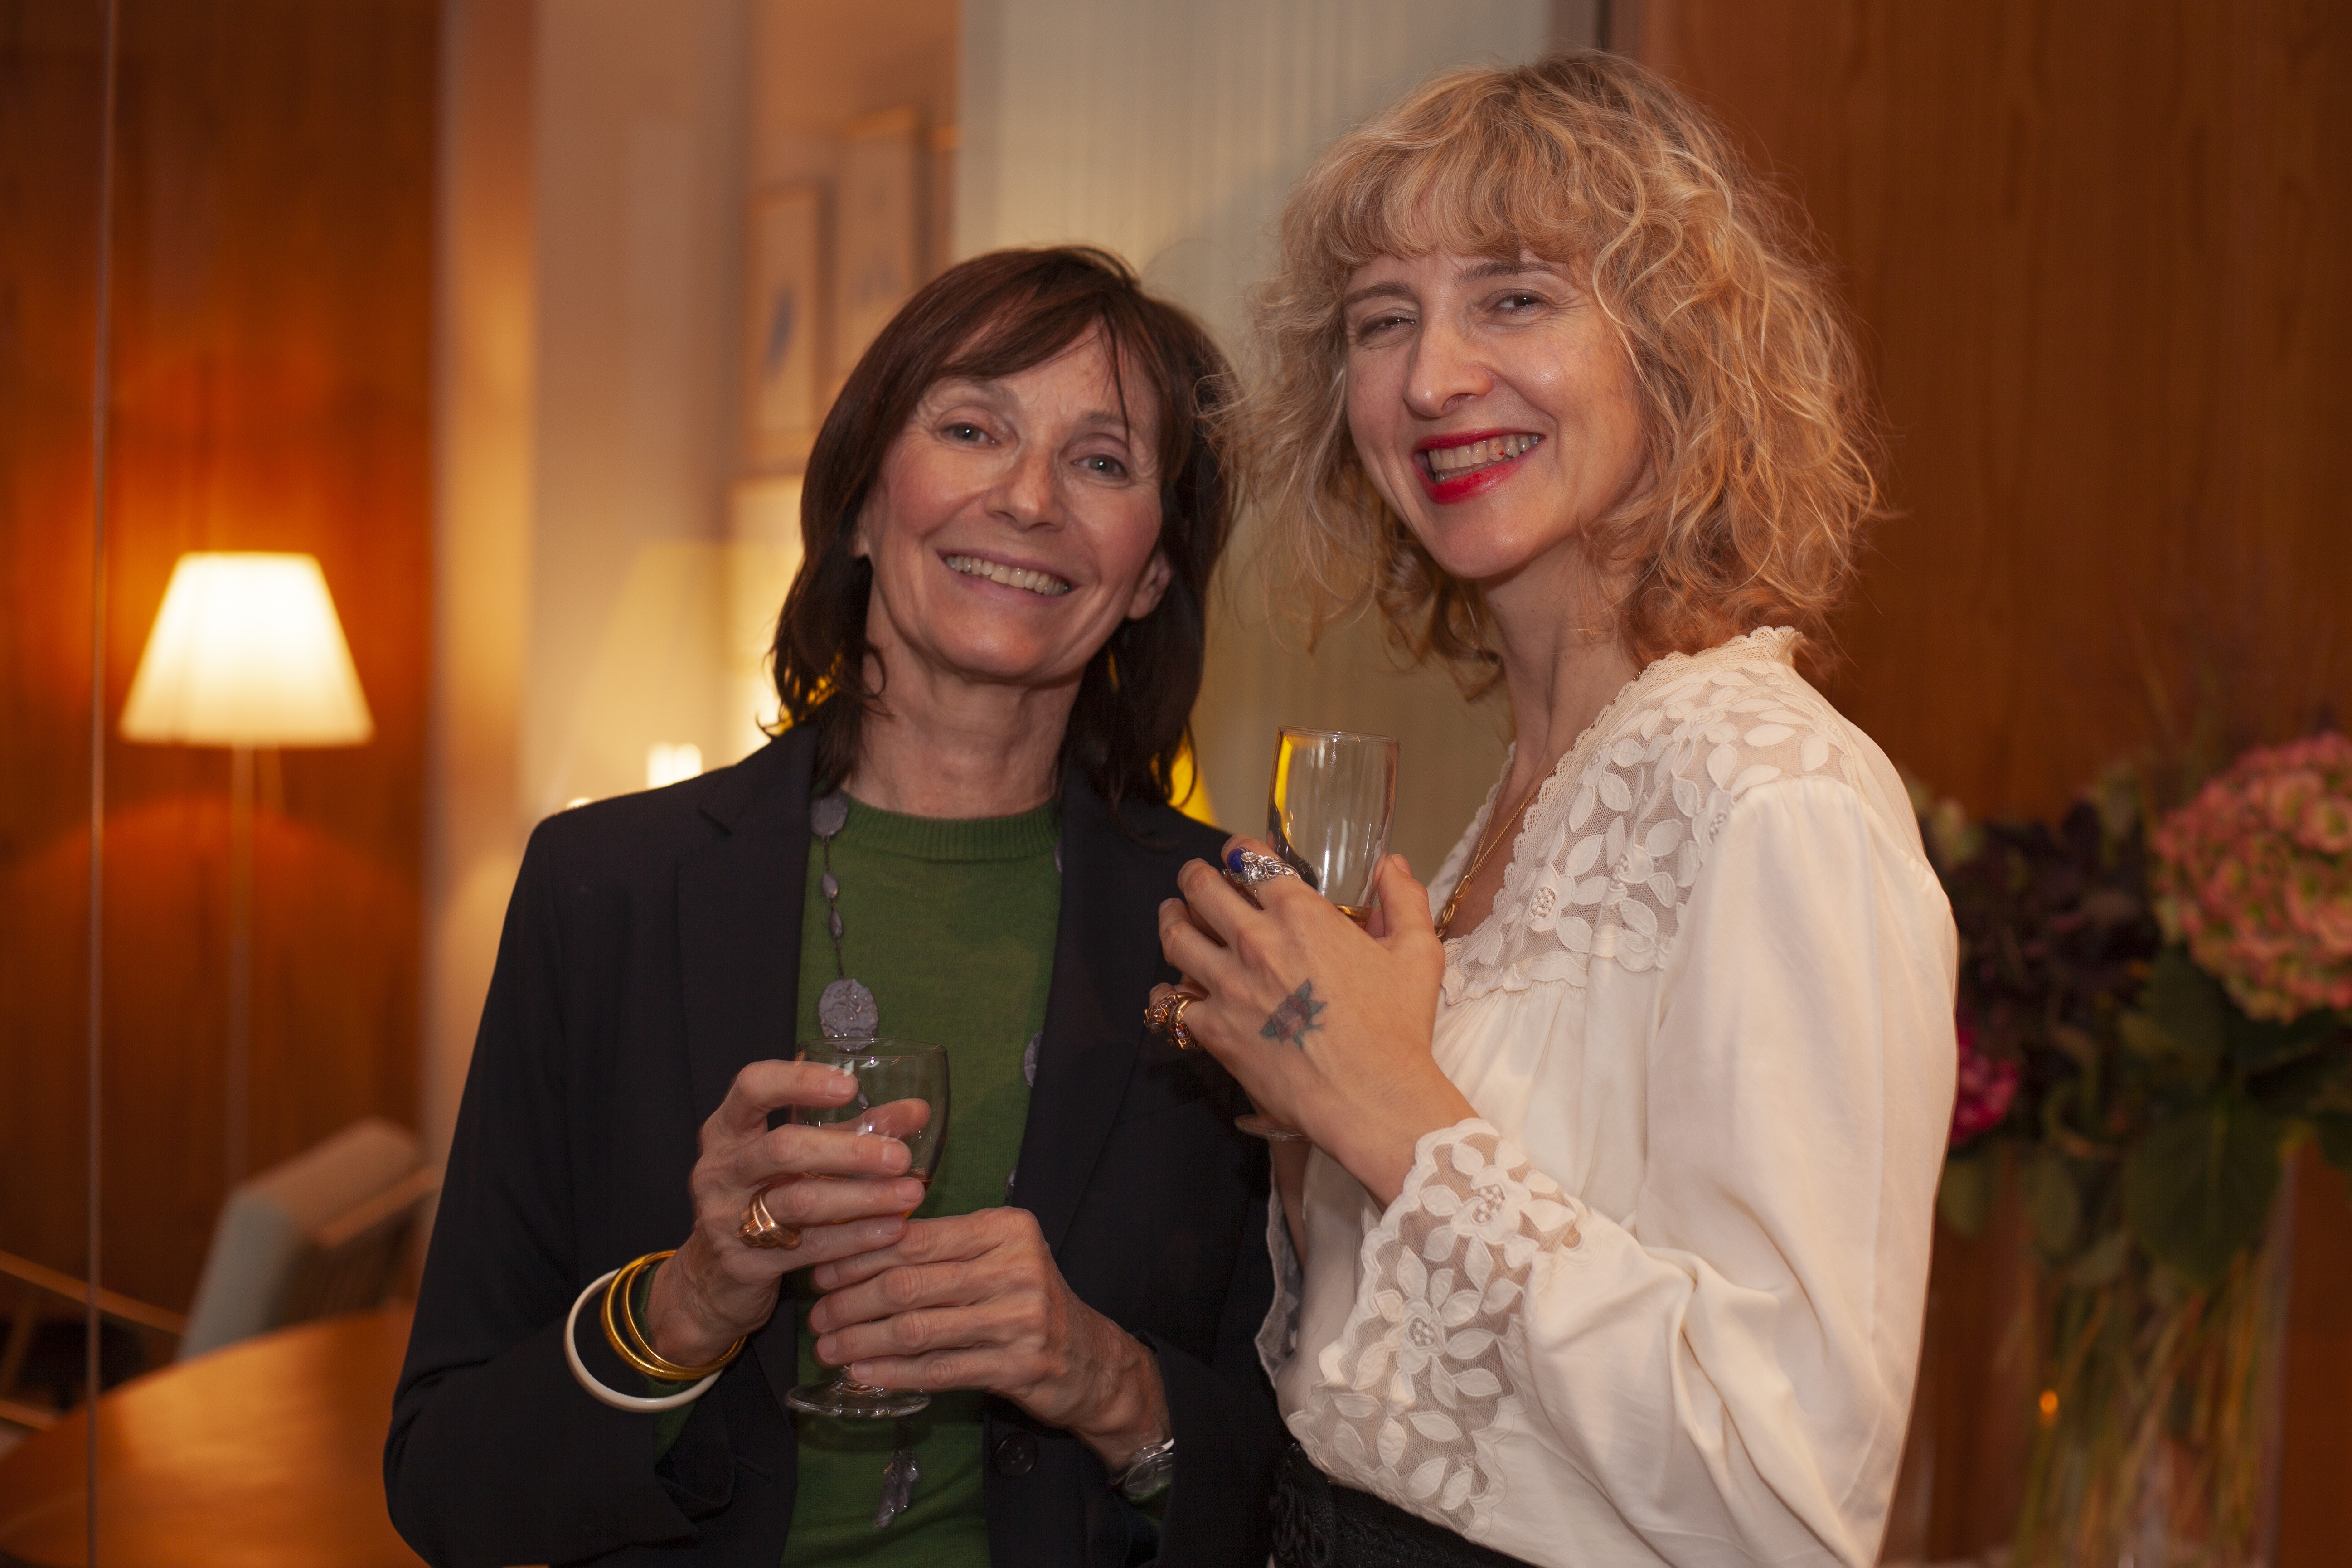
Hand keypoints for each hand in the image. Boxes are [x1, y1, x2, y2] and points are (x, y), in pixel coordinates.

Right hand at [641, 1059, 930, 1367]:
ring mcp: (725, 1218)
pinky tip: (892, 1230)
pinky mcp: (745, 1263)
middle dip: (849, 1150)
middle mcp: (720, 1169)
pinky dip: (855, 1237)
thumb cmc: (764, 1200)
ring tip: (910, 1194)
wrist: (712, 1281)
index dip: (799, 1081)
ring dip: (862, 1197)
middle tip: (900, 1156)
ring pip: (800, 1201)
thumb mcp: (800, 1161)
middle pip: (783, 1148)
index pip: (752, 1087)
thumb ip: (853, 1132)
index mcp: (727, 1130)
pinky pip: (808, 1247)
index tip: (850, 1086)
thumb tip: (918, 1111)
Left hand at [805, 1208, 1169, 1471]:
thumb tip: (852, 1248)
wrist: (1090, 1358)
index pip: (915, 1236)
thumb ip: (940, 1248)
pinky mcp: (1019, 1365)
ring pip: (918, 1328)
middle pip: (910, 1282)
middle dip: (852, 1301)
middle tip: (816, 1315)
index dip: (860, 1254)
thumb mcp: (995, 1257)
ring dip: (863, 1340)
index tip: (822, 1269)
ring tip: (828, 1348)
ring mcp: (1020, 1318)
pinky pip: (940, 1369)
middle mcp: (1015, 1266)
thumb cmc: (1026, 1300)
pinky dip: (894, 1373)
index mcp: (1003, 1228)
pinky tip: (862, 1375)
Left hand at [1154, 837, 1472, 1206]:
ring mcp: (1229, 986)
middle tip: (1193, 878)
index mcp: (1301, 915)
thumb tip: (1391, 864)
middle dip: (1194, 877)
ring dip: (1172, 920)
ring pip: (1177, 939)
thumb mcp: (1417, 954)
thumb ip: (1404, 901)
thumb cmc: (1397, 1029)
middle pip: (1202, 891)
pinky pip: (1172, 1003)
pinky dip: (1168, 993)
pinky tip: (1171, 989)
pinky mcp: (1215, 1031)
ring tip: (1173, 915)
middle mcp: (1256, 942)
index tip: (1234, 854)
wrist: (1371, 1098)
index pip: (1252, 863)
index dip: (1238, 852)